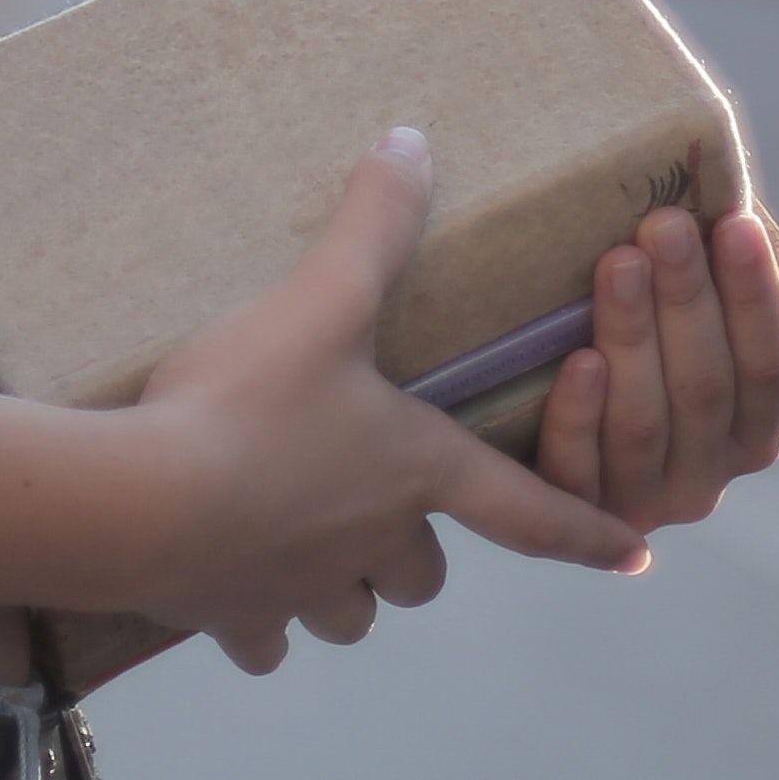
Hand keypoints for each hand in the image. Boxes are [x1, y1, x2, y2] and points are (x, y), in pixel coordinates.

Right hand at [122, 129, 649, 675]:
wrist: (143, 502)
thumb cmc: (247, 402)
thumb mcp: (319, 300)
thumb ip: (372, 223)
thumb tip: (413, 142)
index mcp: (417, 470)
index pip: (529, 511)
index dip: (586, 530)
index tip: (635, 557)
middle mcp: (376, 543)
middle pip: (422, 573)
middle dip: (413, 551)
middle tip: (385, 513)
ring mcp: (306, 590)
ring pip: (352, 614)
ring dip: (343, 588)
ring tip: (307, 547)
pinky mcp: (236, 617)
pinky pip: (263, 638)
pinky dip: (258, 622)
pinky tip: (228, 588)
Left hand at [530, 204, 778, 537]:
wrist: (526, 399)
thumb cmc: (648, 348)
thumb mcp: (723, 335)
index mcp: (753, 434)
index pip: (771, 369)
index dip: (756, 298)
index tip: (734, 221)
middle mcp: (705, 479)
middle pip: (705, 390)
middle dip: (687, 302)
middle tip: (661, 223)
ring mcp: (635, 502)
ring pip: (644, 423)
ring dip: (633, 339)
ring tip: (616, 263)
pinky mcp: (564, 515)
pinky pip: (575, 472)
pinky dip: (579, 414)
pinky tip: (578, 359)